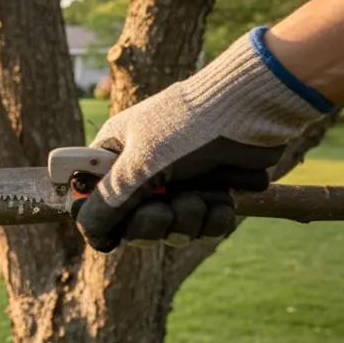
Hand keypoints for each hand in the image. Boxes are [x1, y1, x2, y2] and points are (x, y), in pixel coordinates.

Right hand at [76, 29, 327, 251]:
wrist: (253, 109)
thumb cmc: (188, 126)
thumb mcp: (139, 164)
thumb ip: (108, 202)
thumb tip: (90, 234)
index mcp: (116, 156)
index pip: (92, 200)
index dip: (103, 219)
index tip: (117, 226)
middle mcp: (144, 172)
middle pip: (133, 225)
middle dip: (152, 224)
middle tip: (163, 210)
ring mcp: (179, 183)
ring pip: (172, 230)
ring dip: (187, 220)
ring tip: (199, 197)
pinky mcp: (211, 191)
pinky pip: (205, 227)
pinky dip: (214, 220)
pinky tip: (222, 201)